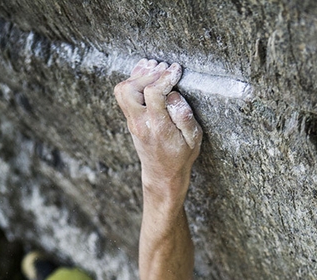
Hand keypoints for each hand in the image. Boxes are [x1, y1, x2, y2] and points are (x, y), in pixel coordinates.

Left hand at [114, 59, 201, 196]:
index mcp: (158, 127)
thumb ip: (185, 117)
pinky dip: (133, 80)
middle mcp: (141, 123)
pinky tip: (145, 70)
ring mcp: (133, 122)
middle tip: (163, 69)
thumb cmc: (180, 157)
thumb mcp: (193, 140)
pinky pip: (124, 95)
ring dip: (138, 76)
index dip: (165, 77)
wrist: (162, 174)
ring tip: (154, 67)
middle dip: (148, 74)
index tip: (177, 70)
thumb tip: (174, 95)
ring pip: (123, 91)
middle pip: (130, 89)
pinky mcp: (131, 120)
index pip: (153, 93)